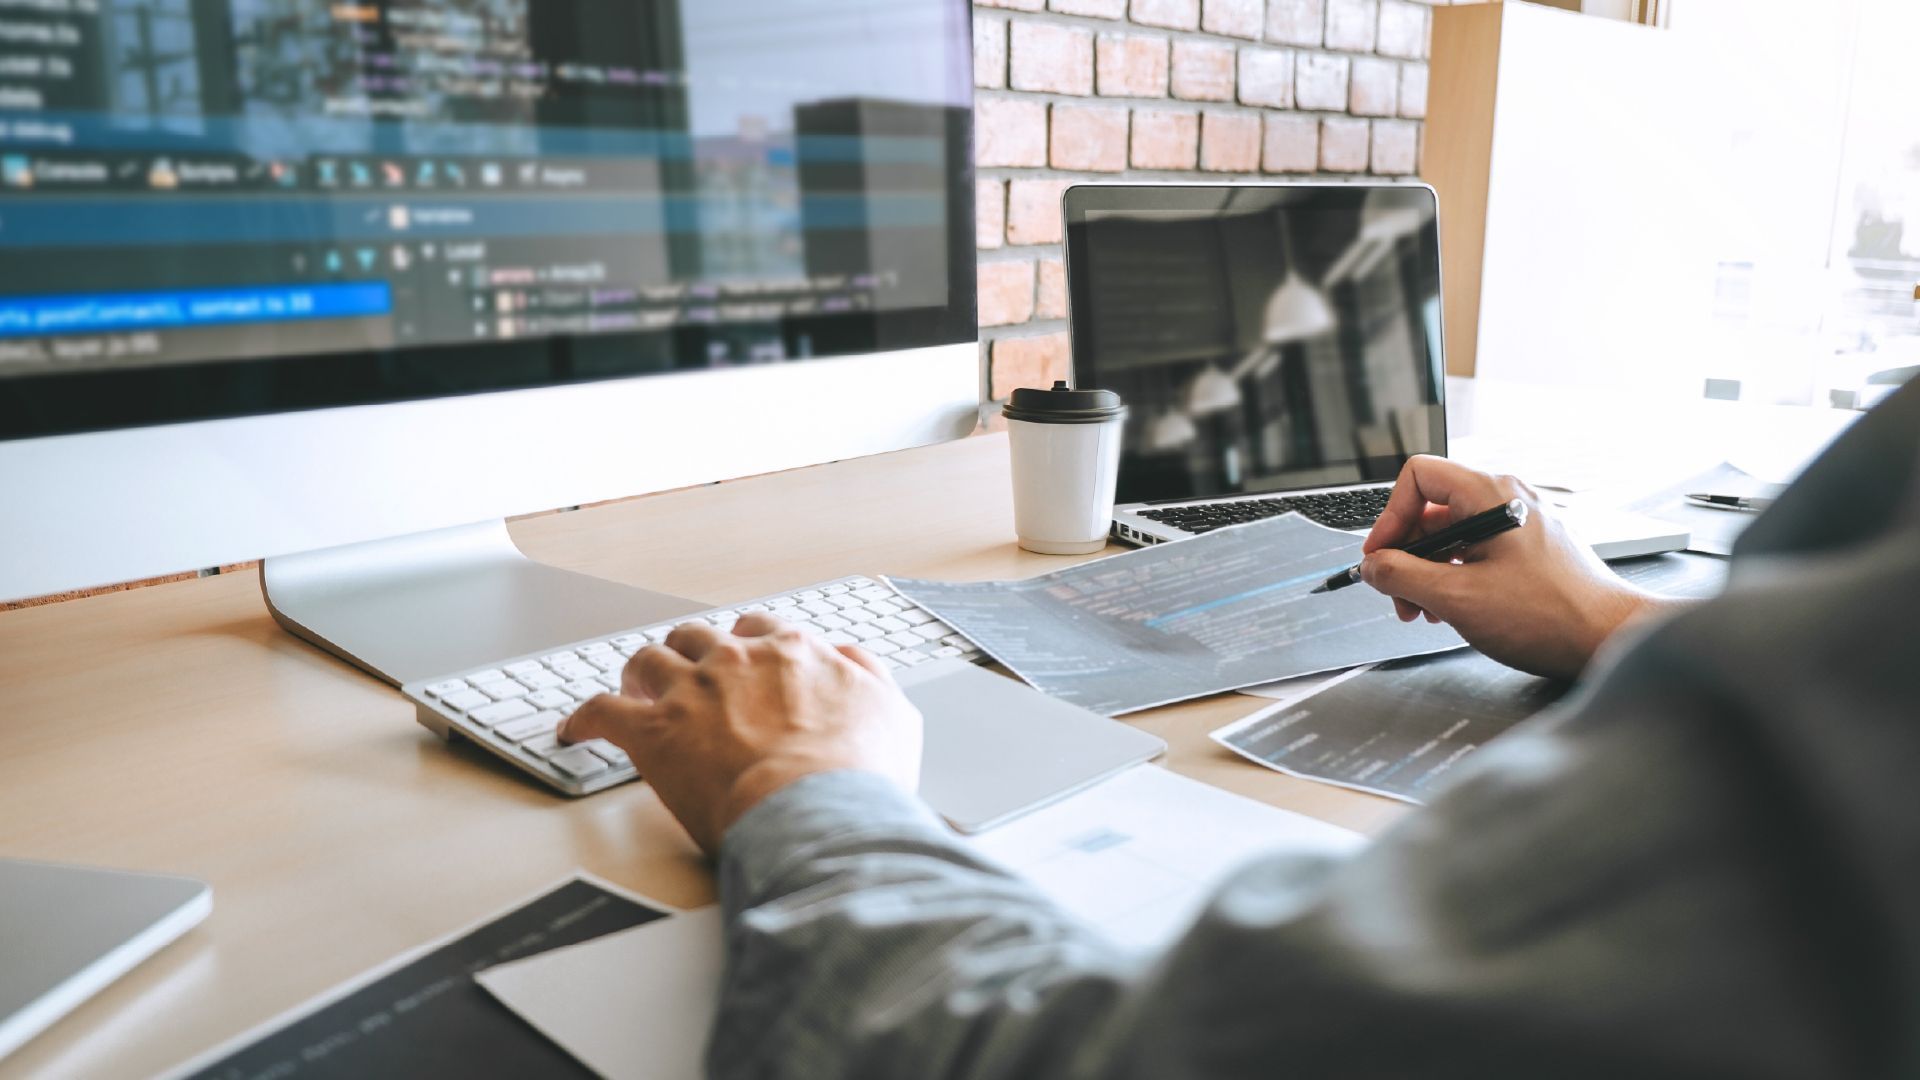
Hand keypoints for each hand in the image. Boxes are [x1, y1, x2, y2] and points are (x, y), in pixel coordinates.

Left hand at [558, 614, 922, 855]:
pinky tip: (576, 730)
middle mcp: (736, 660)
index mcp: (793, 652)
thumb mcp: (892, 713)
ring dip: (639, 673)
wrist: (818, 813)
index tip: (743, 659)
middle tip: (685, 673)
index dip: (746, 644)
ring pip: (647, 661)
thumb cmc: (858, 776)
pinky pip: (602, 712)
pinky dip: (584, 718)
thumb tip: (849, 657)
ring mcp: (691, 692)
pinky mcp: (652, 733)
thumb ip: (868, 675)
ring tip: (634, 688)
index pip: (760, 629)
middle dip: (688, 652)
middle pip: (697, 637)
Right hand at [1359, 456, 1660, 679]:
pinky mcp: (1528, 549)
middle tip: (1397, 594)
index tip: (1380, 556)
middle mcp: (1506, 500)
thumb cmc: (1551, 615)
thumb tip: (1373, 566)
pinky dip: (1455, 575)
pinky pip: (1476, 550)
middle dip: (1406, 554)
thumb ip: (1402, 576)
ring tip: (1425, 610)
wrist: (1608, 638)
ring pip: (1452, 534)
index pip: (1418, 477)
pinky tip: (1453, 608)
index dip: (1390, 517)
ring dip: (1428, 570)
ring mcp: (1520, 524)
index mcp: (1490, 495)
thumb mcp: (1457, 598)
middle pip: (1431, 509)